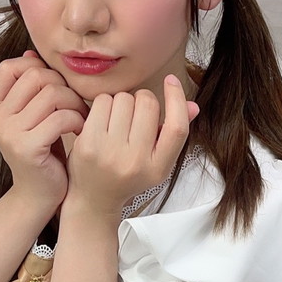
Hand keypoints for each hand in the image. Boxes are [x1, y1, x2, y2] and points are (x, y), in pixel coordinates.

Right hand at [0, 51, 88, 212]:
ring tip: (80, 117)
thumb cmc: (42, 154)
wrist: (39, 196)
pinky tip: (79, 131)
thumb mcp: (33, 118)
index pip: (10, 67)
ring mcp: (9, 133)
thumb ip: (30, 90)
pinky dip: (77, 120)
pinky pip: (60, 117)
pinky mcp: (27, 147)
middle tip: (74, 104)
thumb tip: (31, 54)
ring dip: (73, 102)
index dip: (36, 68)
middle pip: (34, 76)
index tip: (54, 86)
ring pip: (50, 94)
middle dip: (62, 85)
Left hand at [64, 77, 198, 217]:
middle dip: (142, 101)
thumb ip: (174, 134)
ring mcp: (110, 153)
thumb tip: (192, 105)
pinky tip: (103, 121)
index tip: (172, 82)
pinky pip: (102, 101)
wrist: (94, 199)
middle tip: (134, 116)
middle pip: (148, 104)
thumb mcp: (157, 162)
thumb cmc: (128, 176)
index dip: (177, 99)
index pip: (177, 127)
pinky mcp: (88, 144)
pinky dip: (105, 104)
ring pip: (124, 98)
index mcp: (158, 168)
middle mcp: (136, 162)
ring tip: (117, 122)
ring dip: (122, 103)